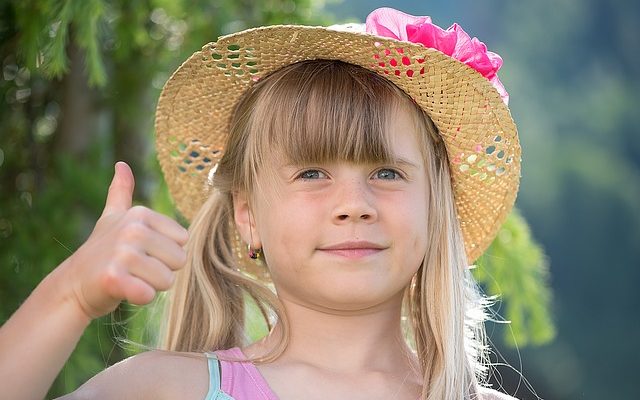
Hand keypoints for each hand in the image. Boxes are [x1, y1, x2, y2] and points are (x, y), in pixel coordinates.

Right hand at [63, 161, 188, 319]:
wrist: (72, 285)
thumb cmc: (101, 252)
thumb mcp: (113, 218)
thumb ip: (121, 192)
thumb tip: (121, 164)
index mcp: (141, 214)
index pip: (183, 241)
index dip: (165, 253)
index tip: (141, 253)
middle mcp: (133, 229)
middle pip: (179, 261)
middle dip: (160, 271)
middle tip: (135, 269)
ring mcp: (122, 252)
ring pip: (167, 280)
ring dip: (150, 285)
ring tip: (129, 278)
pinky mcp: (113, 278)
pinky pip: (148, 294)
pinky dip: (139, 298)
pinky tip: (124, 291)